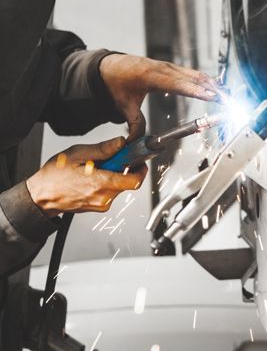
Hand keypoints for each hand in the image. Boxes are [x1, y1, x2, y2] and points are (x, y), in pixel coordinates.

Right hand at [26, 137, 146, 216]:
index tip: (139, 159)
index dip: (141, 169)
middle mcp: (104, 198)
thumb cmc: (54, 176)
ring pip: (120, 187)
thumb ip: (103, 149)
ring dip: (115, 175)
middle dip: (125, 168)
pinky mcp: (100, 207)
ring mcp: (102, 205)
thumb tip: (121, 143)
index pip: (134, 180)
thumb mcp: (77, 154)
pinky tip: (94, 177)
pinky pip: (112, 192)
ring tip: (96, 168)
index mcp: (100, 184)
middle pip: (128, 182)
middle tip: (112, 159)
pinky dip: (108, 182)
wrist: (42, 197)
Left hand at [99, 54, 219, 140]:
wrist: (110, 67)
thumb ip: (133, 124)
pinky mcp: (172, 68)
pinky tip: (216, 87)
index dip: (195, 90)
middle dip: (211, 88)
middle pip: (192, 77)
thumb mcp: (123, 105)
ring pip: (195, 74)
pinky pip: (192, 73)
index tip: (210, 96)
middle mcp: (162, 68)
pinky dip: (205, 80)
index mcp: (150, 76)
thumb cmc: (117, 83)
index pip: (177, 83)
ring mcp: (168, 66)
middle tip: (226, 99)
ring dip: (211, 84)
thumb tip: (137, 142)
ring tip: (226, 96)